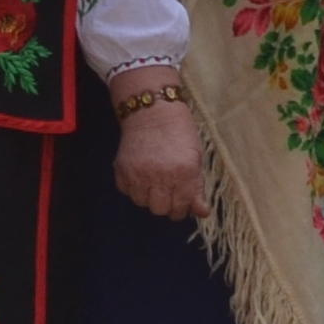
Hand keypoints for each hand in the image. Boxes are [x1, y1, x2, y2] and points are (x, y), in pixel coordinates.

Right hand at [114, 88, 208, 220]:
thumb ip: (197, 188)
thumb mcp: (196, 158)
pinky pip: (126, 191)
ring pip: (142, 203)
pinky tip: (141, 172)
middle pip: (159, 210)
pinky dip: (134, 186)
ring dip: (148, 196)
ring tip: (154, 179)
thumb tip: (202, 213)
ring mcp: (138, 173)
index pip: (179, 209)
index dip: (181, 208)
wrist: (152, 110)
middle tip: (168, 190)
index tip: (181, 200)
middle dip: (165, 204)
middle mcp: (160, 176)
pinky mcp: (121, 169)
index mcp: (184, 173)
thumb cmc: (179, 132)